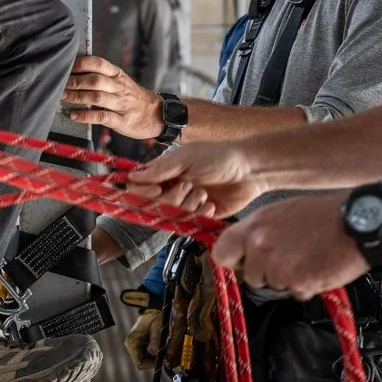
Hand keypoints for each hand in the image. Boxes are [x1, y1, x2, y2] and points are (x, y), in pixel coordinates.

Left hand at [62, 54, 162, 140]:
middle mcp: (119, 88)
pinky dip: (86, 116)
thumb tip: (75, 74)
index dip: (81, 64)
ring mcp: (121, 105)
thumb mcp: (121, 82)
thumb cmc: (133, 98)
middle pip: (96, 80)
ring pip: (97, 97)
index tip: (66, 66)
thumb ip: (102, 77)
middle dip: (76, 81)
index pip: (99, 63)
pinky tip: (74, 115)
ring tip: (63, 97)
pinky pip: (102, 117)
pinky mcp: (122, 121)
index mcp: (118, 75)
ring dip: (78, 97)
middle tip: (60, 83)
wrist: (158, 115)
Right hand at [124, 307, 162, 371]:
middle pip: (143, 363)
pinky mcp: (139, 346)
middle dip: (153, 360)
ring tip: (159, 345)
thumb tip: (153, 352)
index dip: (151, 364)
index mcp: (132, 342)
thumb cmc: (154, 317)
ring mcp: (134, 347)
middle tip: (162, 351)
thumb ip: (155, 340)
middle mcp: (131, 346)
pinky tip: (157, 345)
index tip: (160, 358)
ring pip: (145, 360)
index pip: (140, 364)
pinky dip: (153, 353)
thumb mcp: (157, 328)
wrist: (152, 310)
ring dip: (154, 356)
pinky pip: (147, 356)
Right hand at [128, 142, 264, 218]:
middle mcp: (171, 189)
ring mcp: (185, 204)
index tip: (157, 190)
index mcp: (164, 172)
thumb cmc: (218, 156)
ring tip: (204, 194)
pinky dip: (200, 215)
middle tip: (188, 186)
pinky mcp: (200, 217)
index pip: (138, 188)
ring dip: (187, 206)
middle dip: (171, 199)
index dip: (143, 193)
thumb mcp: (186, 158)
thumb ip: (160, 169)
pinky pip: (190, 224)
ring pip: (171, 217)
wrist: (249, 171)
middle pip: (154, 206)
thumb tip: (132, 177)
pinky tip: (211, 204)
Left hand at [213, 194, 367, 298]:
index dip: (233, 260)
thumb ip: (258, 231)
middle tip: (287, 258)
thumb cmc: (320, 215)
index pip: (221, 253)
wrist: (355, 225)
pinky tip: (316, 266)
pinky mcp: (298, 285)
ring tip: (306, 258)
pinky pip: (295, 292)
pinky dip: (305, 285)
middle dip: (266, 272)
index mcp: (253, 227)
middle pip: (251, 276)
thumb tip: (245, 248)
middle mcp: (261, 248)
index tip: (242, 261)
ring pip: (274, 285)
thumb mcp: (279, 212)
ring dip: (288, 278)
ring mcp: (279, 269)